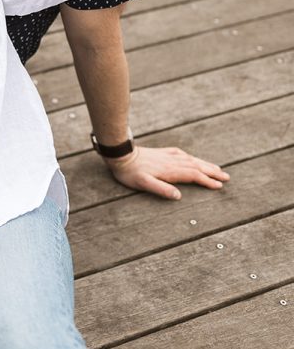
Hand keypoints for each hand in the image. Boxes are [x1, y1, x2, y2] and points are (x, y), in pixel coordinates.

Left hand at [106, 144, 229, 199]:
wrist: (122, 154)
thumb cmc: (131, 173)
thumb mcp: (143, 184)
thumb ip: (161, 189)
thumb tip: (178, 196)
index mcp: (171, 171)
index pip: (194, 176)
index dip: (207, 181)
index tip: (219, 186)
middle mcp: (173, 161)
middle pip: (197, 166)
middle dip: (212, 172)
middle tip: (227, 177)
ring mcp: (169, 156)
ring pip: (192, 160)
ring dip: (205, 164)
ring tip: (217, 168)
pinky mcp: (164, 152)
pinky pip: (183, 154)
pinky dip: (193, 158)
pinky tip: (193, 158)